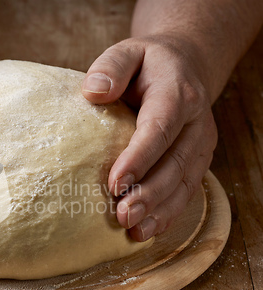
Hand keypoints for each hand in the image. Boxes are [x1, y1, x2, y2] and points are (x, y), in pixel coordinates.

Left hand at [82, 34, 217, 240]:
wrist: (183, 67)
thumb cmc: (147, 64)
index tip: (115, 183)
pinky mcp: (198, 160)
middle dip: (149, 194)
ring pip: (185, 183)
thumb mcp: (127, 52)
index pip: (159, 129)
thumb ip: (111, 67)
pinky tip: (149, 230)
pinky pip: (187, 190)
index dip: (139, 158)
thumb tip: (93, 92)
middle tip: (122, 216)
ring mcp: (201, 144)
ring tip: (134, 232)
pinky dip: (169, 213)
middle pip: (175, 163)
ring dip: (160, 210)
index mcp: (177, 94)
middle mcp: (196, 122)